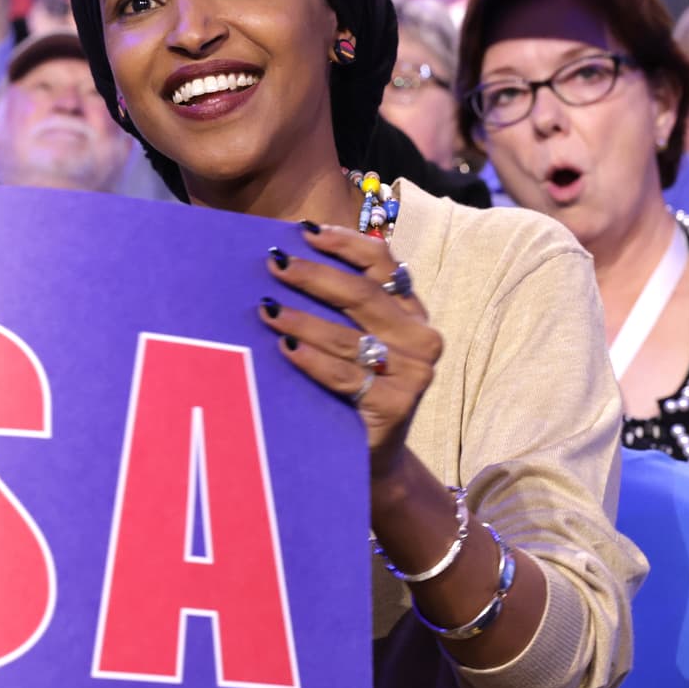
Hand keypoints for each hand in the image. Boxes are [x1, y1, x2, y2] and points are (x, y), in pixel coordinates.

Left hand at [258, 224, 441, 477]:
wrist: (373, 456)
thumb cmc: (354, 387)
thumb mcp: (354, 340)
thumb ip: (336, 304)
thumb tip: (285, 256)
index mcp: (411, 312)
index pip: (383, 264)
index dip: (346, 243)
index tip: (306, 231)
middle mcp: (421, 338)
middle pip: (362, 296)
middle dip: (314, 277)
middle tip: (275, 265)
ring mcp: (414, 373)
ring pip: (348, 337)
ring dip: (302, 320)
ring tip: (267, 309)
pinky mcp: (397, 405)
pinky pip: (345, 375)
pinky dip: (312, 361)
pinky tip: (286, 349)